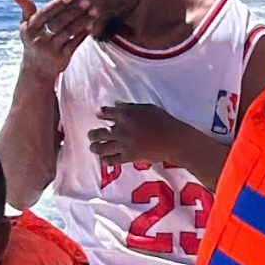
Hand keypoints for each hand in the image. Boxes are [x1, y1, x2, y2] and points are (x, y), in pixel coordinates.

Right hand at [13, 0, 95, 84]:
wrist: (36, 69)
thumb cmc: (33, 40)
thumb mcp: (26, 26)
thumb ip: (26, 9)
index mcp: (31, 28)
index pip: (45, 13)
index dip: (58, 4)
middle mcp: (39, 39)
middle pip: (59, 22)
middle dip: (74, 11)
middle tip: (87, 1)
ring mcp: (51, 49)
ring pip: (69, 32)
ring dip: (83, 21)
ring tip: (94, 11)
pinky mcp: (62, 57)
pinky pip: (75, 43)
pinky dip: (83, 34)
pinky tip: (91, 24)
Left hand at [89, 102, 203, 170]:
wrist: (173, 140)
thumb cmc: (164, 121)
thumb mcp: (147, 108)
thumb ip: (130, 107)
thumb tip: (116, 105)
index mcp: (126, 114)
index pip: (106, 113)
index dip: (100, 114)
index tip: (99, 115)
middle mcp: (122, 129)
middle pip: (100, 132)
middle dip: (93, 134)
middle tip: (91, 135)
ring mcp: (124, 144)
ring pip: (102, 147)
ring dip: (95, 147)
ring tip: (93, 147)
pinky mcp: (129, 156)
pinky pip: (112, 160)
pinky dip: (106, 160)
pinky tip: (103, 160)